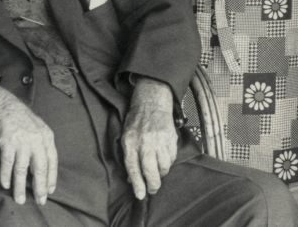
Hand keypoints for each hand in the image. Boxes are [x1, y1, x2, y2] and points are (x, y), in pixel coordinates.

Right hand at [0, 85, 57, 205]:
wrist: (4, 106)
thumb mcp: (38, 129)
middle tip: (40, 200)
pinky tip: (6, 185)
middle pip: (40, 168)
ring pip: (22, 169)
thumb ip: (41, 146)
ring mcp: (22, 141)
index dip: (52, 177)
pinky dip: (6, 176)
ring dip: (21, 186)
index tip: (50, 190)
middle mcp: (36, 140)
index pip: (52, 160)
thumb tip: (41, 168)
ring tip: (20, 199)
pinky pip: (7, 163)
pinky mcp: (7, 142)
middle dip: (40, 186)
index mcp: (47, 136)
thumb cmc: (21, 119)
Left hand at [121, 77, 177, 199]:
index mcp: (131, 142)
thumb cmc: (137, 121)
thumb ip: (129, 157)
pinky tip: (164, 159)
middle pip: (151, 171)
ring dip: (161, 173)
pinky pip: (172, 158)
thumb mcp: (126, 137)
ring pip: (164, 167)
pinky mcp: (171, 138)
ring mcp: (160, 140)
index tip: (140, 195)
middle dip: (153, 185)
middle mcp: (145, 142)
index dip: (137, 184)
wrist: (153, 102)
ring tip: (158, 172)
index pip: (133, 168)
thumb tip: (131, 178)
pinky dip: (168, 162)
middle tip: (152, 189)